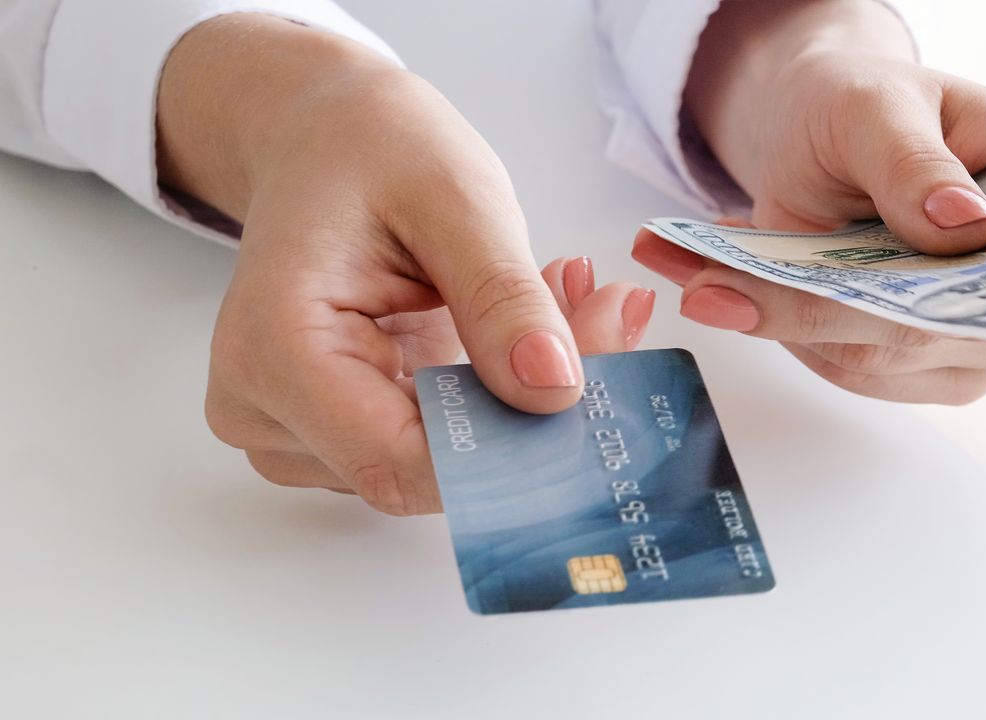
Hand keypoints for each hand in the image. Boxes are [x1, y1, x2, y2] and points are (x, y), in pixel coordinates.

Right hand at [158, 15, 653, 512]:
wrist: (323, 139)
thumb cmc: (371, 148)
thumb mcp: (456, 196)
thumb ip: (503, 297)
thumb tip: (555, 390)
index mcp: (275, 348)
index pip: (399, 461)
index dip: (507, 447)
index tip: (595, 376)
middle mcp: (265, 409)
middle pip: (424, 467)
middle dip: (528, 411)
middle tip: (604, 314)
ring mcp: (294, 431)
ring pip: (437, 462)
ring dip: (517, 399)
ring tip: (555, 297)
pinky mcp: (332, 432)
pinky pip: (431, 445)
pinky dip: (491, 397)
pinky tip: (515, 329)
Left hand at [631, 0, 985, 403]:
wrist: (821, 135)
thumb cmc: (864, 105)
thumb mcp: (878, 105)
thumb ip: (913, 162)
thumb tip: (961, 225)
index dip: (968, 294)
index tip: (865, 292)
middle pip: (937, 331)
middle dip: (819, 313)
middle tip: (714, 292)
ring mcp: (970, 333)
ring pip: (875, 360)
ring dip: (779, 325)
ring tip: (701, 280)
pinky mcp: (911, 363)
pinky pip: (842, 367)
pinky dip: (777, 330)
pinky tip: (729, 288)